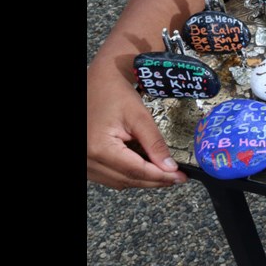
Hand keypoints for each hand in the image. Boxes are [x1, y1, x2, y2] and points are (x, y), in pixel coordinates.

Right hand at [87, 68, 186, 188]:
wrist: (98, 83)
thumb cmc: (115, 93)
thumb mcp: (140, 116)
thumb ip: (155, 143)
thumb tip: (170, 167)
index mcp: (99, 148)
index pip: (135, 171)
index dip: (160, 177)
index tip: (180, 177)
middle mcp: (88, 159)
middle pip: (127, 179)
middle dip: (155, 180)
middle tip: (177, 177)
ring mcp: (85, 162)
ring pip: (119, 181)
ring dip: (143, 180)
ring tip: (165, 174)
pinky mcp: (88, 161)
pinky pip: (110, 176)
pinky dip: (129, 175)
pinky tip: (146, 168)